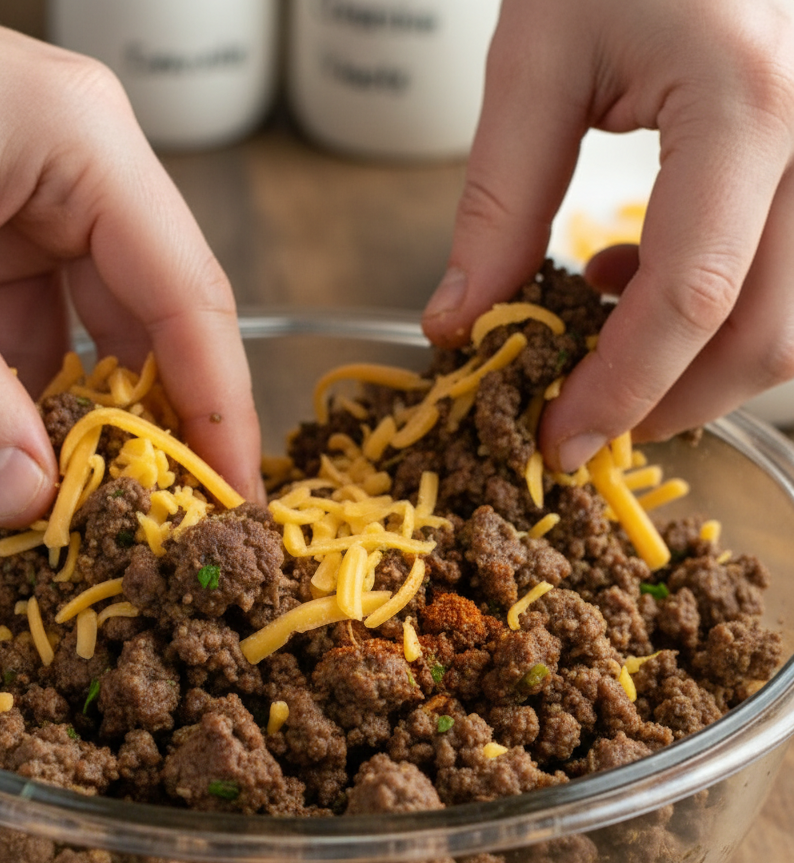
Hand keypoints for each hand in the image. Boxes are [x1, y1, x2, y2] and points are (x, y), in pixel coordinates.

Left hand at [0, 0, 263, 526]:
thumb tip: (23, 500)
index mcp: (87, 147)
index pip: (187, 297)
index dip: (218, 408)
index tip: (234, 498)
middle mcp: (79, 172)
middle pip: (140, 322)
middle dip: (121, 428)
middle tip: (127, 520)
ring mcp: (30, 201)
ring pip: (64, 338)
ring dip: (18, 421)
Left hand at [422, 0, 793, 470]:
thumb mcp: (538, 57)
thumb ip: (500, 201)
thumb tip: (461, 323)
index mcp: (749, 103)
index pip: (692, 298)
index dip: (620, 392)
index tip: (556, 442)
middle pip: (771, 334)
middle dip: (669, 402)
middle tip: (578, 419)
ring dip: (697, 362)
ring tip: (598, 328)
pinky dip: (718, 307)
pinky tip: (635, 272)